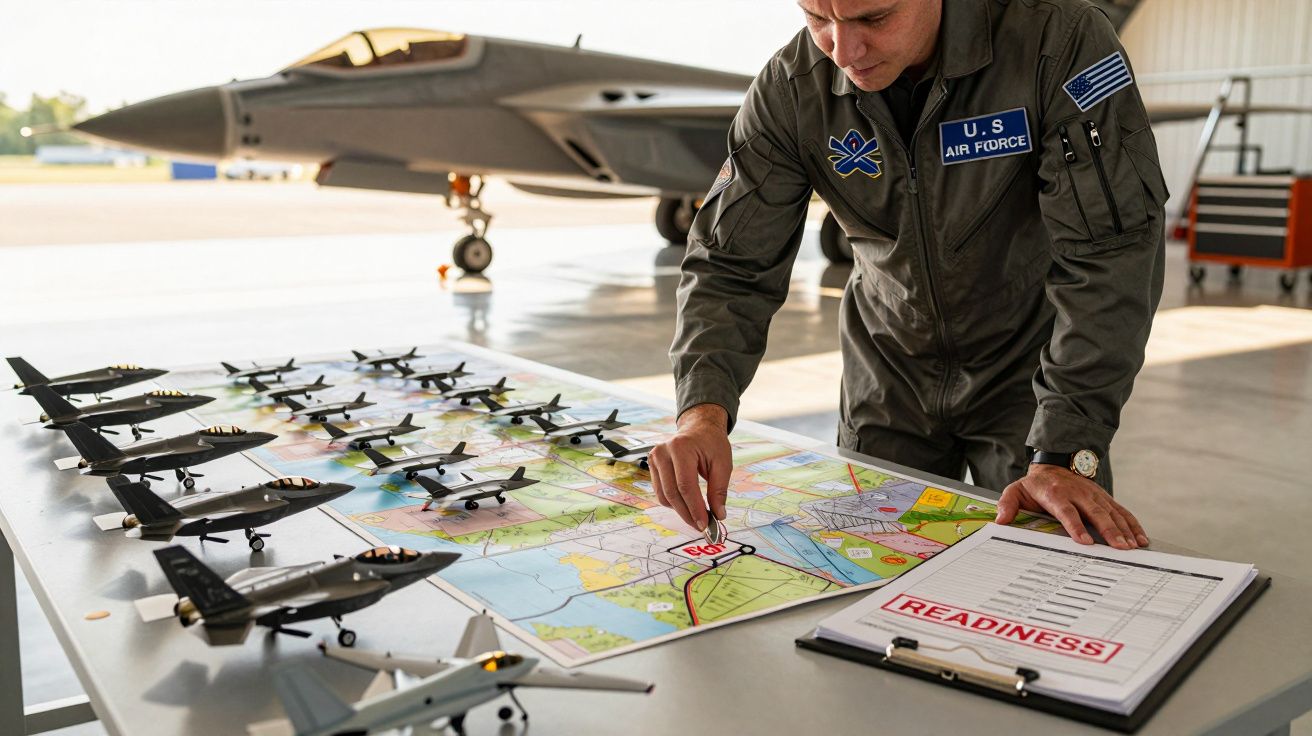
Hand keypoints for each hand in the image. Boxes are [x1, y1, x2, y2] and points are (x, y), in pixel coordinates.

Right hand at [649, 403, 731, 529]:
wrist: (698, 428)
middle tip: (700, 526)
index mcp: (681, 448)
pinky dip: (673, 502)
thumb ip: (719, 490)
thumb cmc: (712, 443)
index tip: (704, 524)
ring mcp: (654, 458)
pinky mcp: (651, 464)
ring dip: (680, 510)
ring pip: (664, 495)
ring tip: (696, 516)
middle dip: (687, 513)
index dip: (694, 508)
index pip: (685, 485)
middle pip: (672, 493)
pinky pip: (660, 491)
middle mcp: (663, 452)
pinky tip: (686, 504)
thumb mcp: (723, 463)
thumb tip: (718, 515)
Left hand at [995, 464, 1148, 549]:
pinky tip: (1141, 538)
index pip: (1067, 512)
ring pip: (1112, 512)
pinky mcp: (1104, 498)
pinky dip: (1132, 524)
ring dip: (1124, 529)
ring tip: (1133, 546)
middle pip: (1095, 513)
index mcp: (1055, 494)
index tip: (1085, 542)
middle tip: (1120, 548)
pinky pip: (1121, 511)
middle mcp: (1078, 493)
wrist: (1053, 465)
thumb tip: (1000, 520)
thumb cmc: (1034, 485)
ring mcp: (1093, 495)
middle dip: (1109, 531)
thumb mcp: (1015, 491)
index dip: (1076, 526)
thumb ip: (1007, 504)